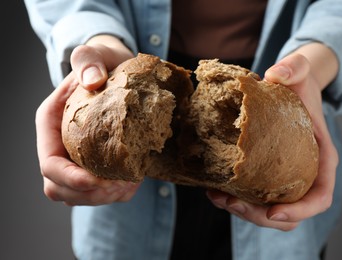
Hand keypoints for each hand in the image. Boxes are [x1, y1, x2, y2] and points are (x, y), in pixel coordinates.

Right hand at [36, 35, 138, 205]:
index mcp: (51, 124)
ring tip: (129, 184)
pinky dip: (115, 194)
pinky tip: (133, 181)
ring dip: (103, 197)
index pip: (50, 164)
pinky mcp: (93, 165)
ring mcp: (75, 159)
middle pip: (59, 188)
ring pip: (78, 196)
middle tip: (119, 185)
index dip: (70, 179)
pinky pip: (98, 193)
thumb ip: (89, 60)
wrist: (116, 73)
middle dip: (88, 194)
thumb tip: (91, 80)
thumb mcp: (96, 55)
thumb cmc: (104, 64)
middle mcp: (58, 146)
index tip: (98, 181)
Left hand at [207, 46, 338, 230]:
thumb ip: (294, 68)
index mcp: (320, 160)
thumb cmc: (298, 86)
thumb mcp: (299, 72)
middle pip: (290, 214)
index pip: (319, 197)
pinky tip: (212, 188)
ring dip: (241, 210)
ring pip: (267, 210)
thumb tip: (276, 74)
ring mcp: (284, 179)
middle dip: (259, 215)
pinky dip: (234, 198)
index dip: (299, 211)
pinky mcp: (266, 176)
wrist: (289, 89)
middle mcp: (305, 175)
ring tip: (216, 196)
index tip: (273, 212)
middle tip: (231, 202)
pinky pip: (253, 196)